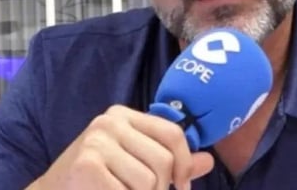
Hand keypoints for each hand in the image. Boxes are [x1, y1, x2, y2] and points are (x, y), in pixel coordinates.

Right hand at [31, 105, 214, 189]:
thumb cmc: (97, 179)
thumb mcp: (134, 161)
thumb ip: (171, 160)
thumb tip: (209, 160)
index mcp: (123, 115)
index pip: (172, 133)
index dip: (184, 163)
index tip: (181, 186)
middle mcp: (110, 121)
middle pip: (163, 161)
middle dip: (161, 189)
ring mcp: (97, 140)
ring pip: (149, 183)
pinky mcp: (87, 164)